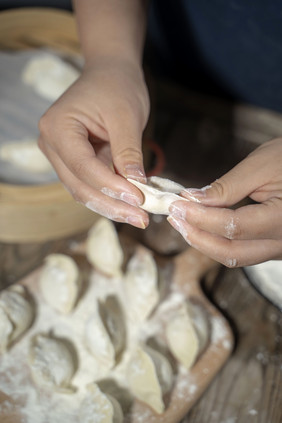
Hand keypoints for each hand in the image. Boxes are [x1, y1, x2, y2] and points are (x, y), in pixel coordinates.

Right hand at [38, 58, 149, 228]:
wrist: (110, 73)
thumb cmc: (117, 86)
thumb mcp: (127, 116)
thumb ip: (128, 152)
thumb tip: (137, 186)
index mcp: (58, 127)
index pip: (84, 167)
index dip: (111, 186)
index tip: (139, 199)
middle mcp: (51, 144)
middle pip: (80, 185)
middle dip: (112, 204)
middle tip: (141, 219)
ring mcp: (60, 155)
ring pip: (83, 190)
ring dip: (111, 205)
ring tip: (138, 216)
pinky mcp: (74, 161)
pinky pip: (90, 185)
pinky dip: (110, 196)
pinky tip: (130, 206)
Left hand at [168, 138, 281, 266]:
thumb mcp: (262, 165)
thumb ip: (228, 187)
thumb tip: (193, 200)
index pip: (235, 227)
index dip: (201, 218)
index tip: (177, 205)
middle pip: (232, 253)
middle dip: (198, 237)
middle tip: (174, 217)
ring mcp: (280, 247)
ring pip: (236, 257)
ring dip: (205, 242)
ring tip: (182, 222)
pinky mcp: (273, 245)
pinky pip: (242, 251)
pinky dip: (218, 241)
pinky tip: (201, 226)